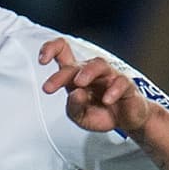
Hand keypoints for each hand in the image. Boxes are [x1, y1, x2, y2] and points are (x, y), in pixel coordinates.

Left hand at [40, 39, 159, 139]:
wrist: (126, 120)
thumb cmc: (101, 112)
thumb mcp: (80, 116)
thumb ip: (73, 107)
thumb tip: (75, 94)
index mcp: (76, 75)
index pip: (63, 51)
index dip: (50, 49)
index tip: (42, 60)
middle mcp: (92, 72)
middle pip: (76, 64)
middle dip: (60, 76)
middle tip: (48, 88)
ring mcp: (110, 76)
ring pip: (99, 64)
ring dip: (87, 72)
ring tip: (79, 83)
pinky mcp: (126, 85)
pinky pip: (121, 82)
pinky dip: (113, 90)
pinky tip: (107, 100)